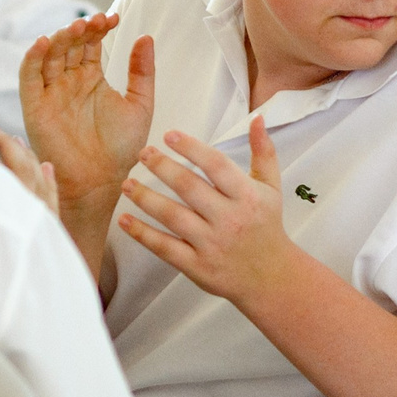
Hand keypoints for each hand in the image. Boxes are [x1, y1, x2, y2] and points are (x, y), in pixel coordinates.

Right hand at [0, 125, 59, 218]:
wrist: (15, 307)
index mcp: (1, 206)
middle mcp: (25, 206)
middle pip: (20, 164)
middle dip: (5, 142)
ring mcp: (40, 215)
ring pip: (37, 176)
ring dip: (26, 154)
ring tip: (16, 140)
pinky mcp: (50, 226)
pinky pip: (51, 196)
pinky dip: (48, 178)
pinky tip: (46, 166)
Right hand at [20, 14, 154, 208]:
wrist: (101, 182)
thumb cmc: (121, 149)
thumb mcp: (140, 105)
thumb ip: (142, 72)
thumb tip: (146, 37)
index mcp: (90, 78)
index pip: (90, 43)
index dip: (99, 28)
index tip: (114, 18)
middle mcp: (68, 82)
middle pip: (69, 44)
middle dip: (81, 29)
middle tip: (96, 21)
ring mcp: (50, 92)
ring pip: (49, 55)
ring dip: (60, 38)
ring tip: (77, 28)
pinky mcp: (34, 107)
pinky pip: (29, 76)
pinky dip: (32, 57)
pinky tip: (45, 42)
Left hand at [117, 116, 299, 310]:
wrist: (270, 277)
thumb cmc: (266, 226)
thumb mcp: (271, 187)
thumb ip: (263, 152)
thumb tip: (257, 119)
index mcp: (247, 196)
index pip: (216, 165)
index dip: (191, 148)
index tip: (169, 135)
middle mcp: (228, 219)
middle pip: (189, 188)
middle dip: (162, 167)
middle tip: (143, 153)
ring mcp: (211, 244)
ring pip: (172, 216)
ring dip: (146, 198)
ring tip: (127, 184)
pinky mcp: (197, 266)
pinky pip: (164, 247)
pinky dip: (142, 234)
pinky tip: (125, 220)